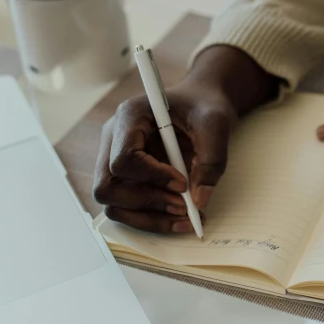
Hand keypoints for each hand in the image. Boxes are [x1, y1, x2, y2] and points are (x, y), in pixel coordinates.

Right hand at [93, 83, 235, 232]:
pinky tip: (180, 218)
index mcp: (130, 115)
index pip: (123, 158)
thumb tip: (200, 200)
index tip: (182, 184)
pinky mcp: (125, 178)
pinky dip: (151, 218)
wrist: (201, 104)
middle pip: (108, 186)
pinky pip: (126, 208)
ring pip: (113, 204)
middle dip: (146, 202)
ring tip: (185, 217)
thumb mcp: (216, 124)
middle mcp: (114, 138)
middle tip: (183, 207)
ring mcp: (114, 159)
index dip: (152, 177)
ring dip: (148, 217)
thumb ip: (212, 160)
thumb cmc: (204, 106)